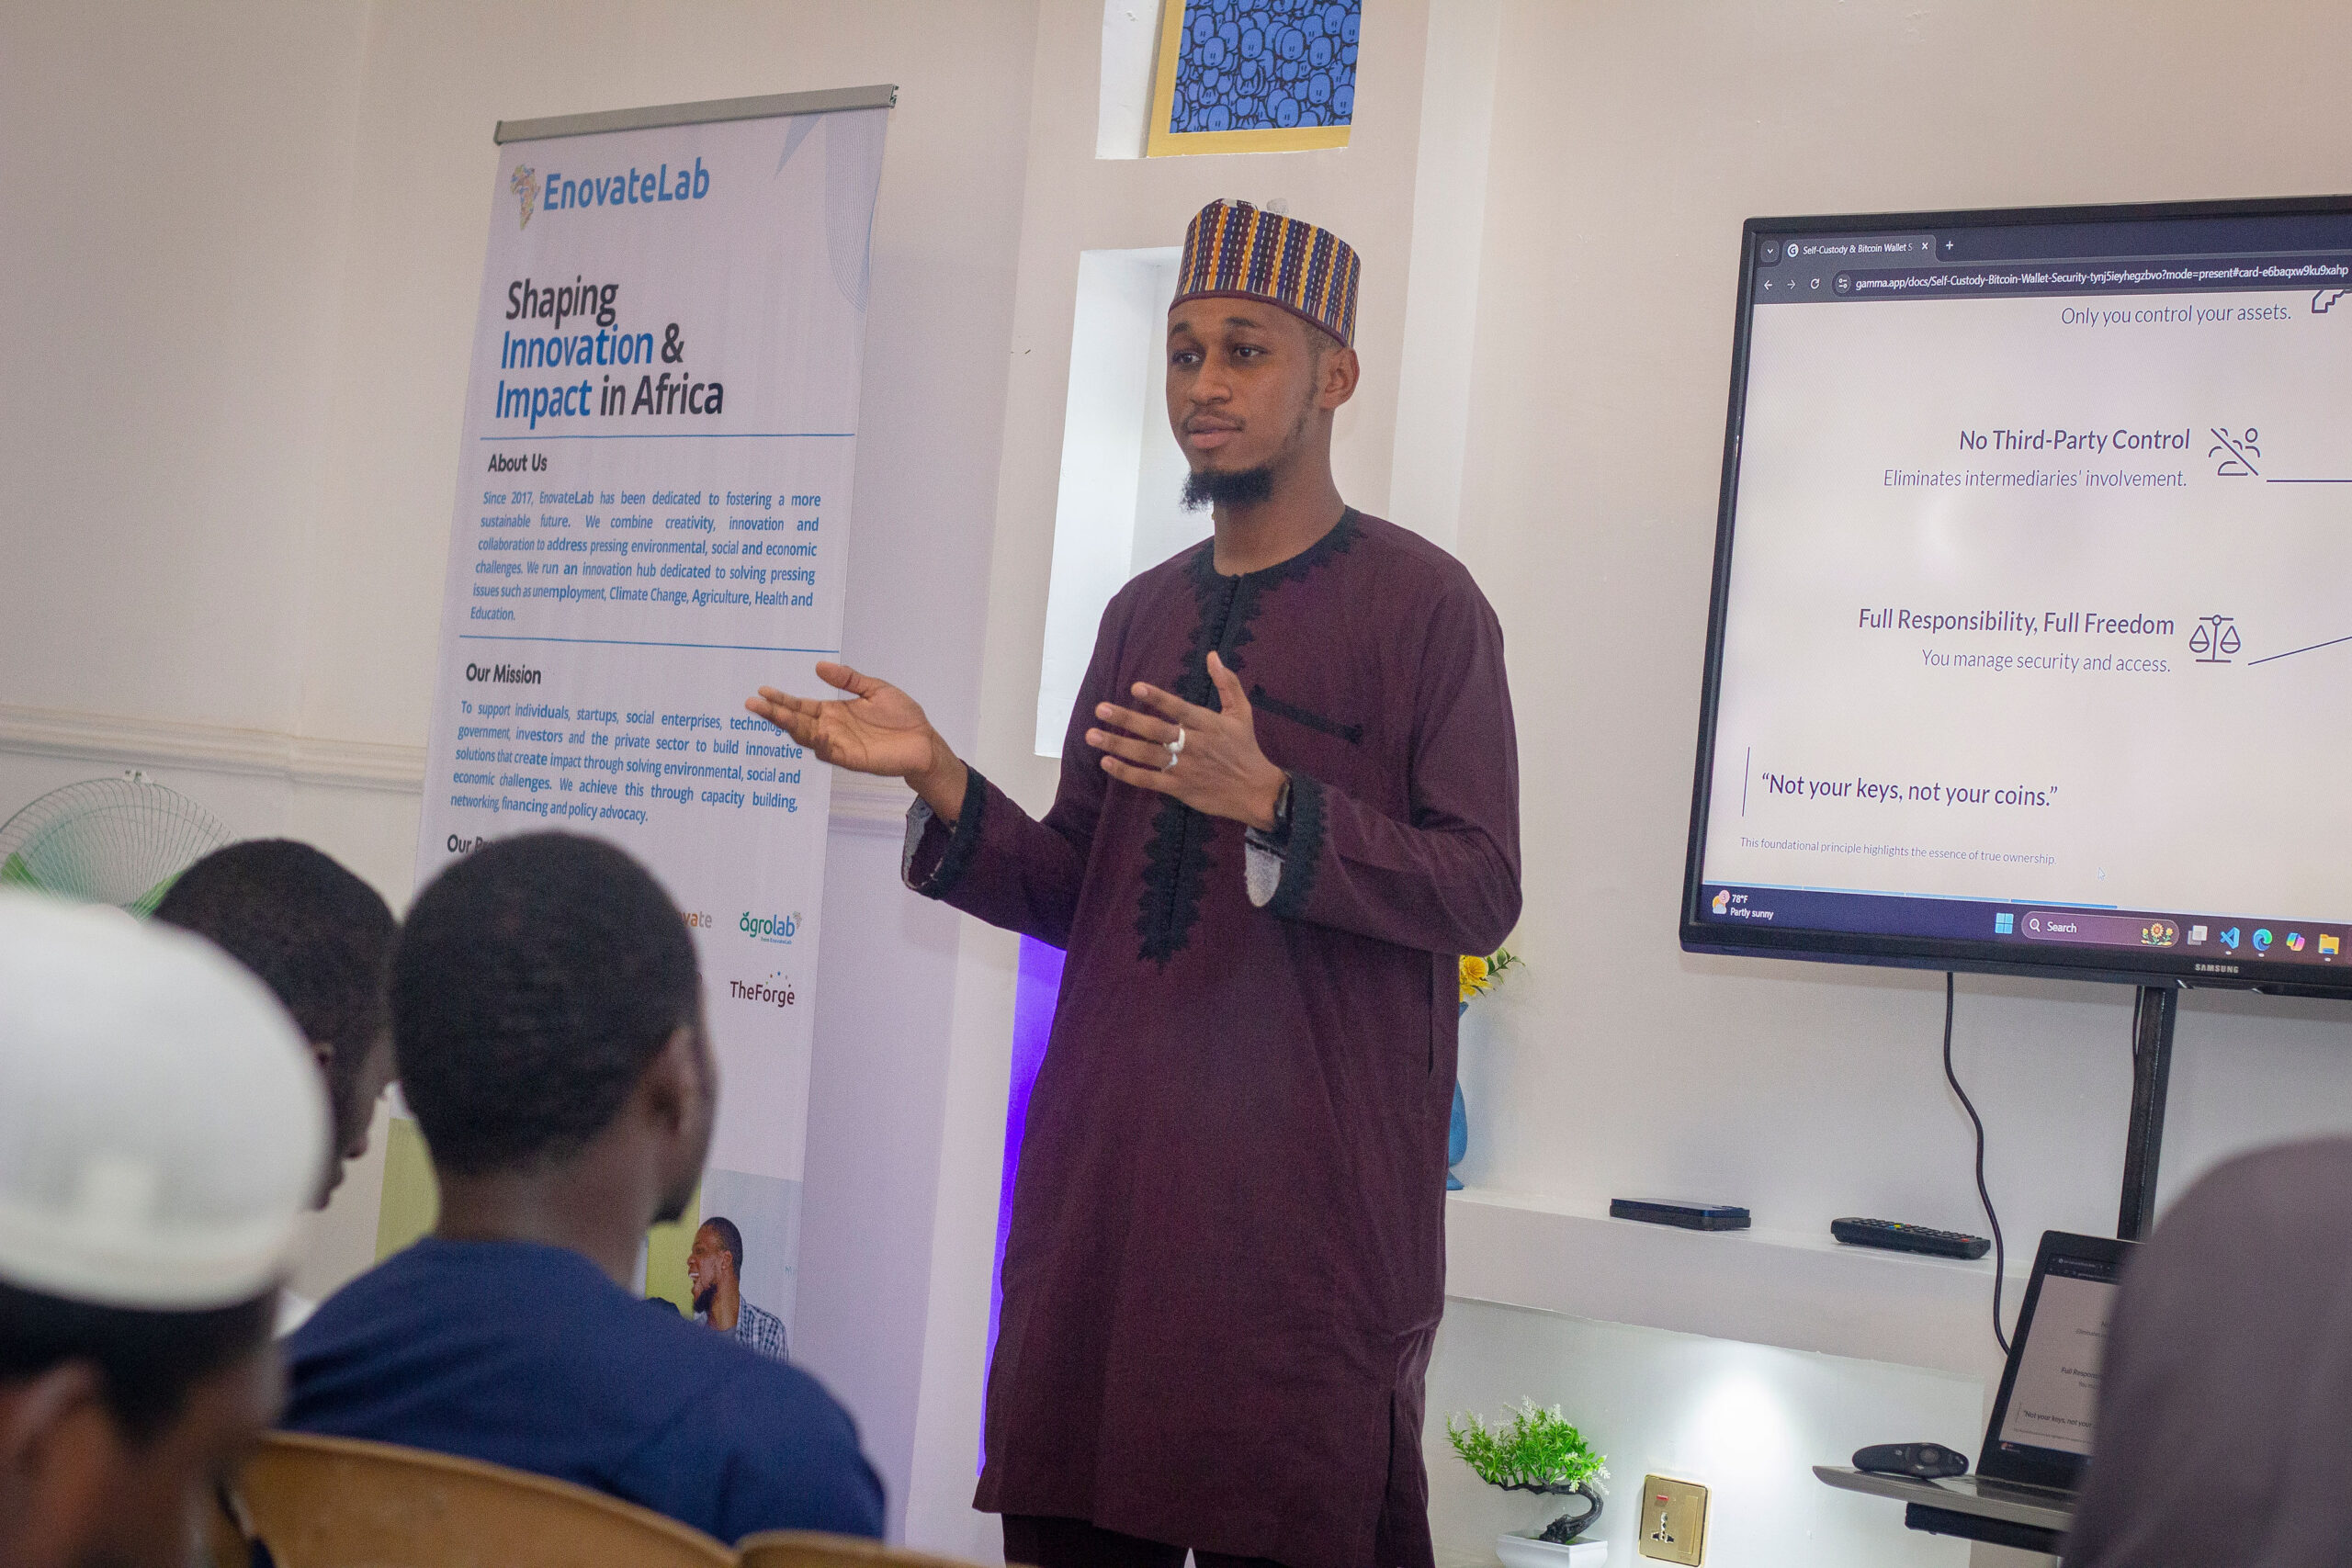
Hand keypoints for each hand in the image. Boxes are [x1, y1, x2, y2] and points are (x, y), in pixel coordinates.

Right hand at [746, 662, 967, 815]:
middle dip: (775, 712)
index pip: (801, 706)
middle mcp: (831, 728)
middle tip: (753, 702)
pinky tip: (805, 732)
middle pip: (796, 721)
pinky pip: (828, 751)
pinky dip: (817, 742)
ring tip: (771, 713)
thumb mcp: (874, 688)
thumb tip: (819, 666)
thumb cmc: (902, 716)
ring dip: (789, 726)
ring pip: (806, 736)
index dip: (782, 699)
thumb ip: (848, 679)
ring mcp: (839, 744)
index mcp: (834, 711)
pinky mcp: (851, 758)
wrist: (923, 740)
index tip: (763, 690)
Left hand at [1087, 651, 1286, 829]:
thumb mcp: (1242, 713)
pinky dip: (1127, 773)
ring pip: (1146, 755)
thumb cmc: (1246, 749)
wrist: (1257, 792)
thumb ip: (1227, 683)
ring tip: (1093, 735)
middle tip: (1100, 709)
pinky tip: (1107, 763)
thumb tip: (1213, 655)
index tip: (1135, 687)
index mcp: (1208, 724)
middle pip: (1156, 731)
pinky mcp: (1179, 788)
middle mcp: (1194, 745)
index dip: (1158, 698)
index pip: (1179, 708)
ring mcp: (1185, 767)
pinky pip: (1148, 780)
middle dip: (1127, 719)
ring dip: (1118, 745)